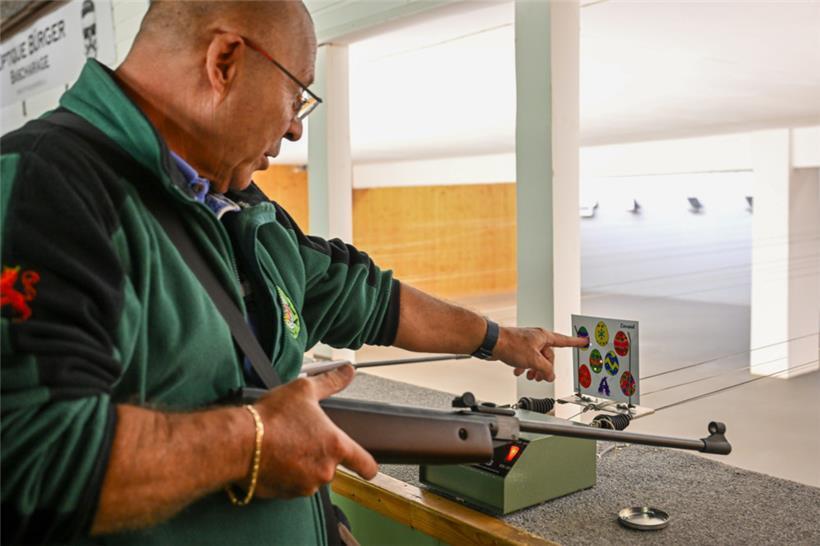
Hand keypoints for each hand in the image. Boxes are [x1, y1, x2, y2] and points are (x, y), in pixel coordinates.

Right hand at [250, 365, 377, 497]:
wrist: (240, 442)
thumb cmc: (273, 417)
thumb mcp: (304, 390)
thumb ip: (330, 382)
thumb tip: (348, 371)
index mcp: (335, 447)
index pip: (365, 464)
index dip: (367, 466)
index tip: (368, 468)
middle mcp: (324, 471)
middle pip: (331, 466)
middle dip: (319, 455)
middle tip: (301, 438)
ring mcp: (304, 485)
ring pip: (310, 476)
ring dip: (302, 465)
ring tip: (284, 446)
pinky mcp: (284, 495)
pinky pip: (290, 486)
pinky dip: (285, 475)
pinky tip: (273, 459)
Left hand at [492, 327, 588, 381]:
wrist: (492, 342)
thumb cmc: (511, 345)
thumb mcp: (533, 360)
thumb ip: (546, 369)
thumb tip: (551, 376)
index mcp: (544, 337)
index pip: (564, 340)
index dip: (575, 342)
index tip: (584, 341)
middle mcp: (536, 338)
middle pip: (548, 355)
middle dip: (545, 368)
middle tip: (541, 377)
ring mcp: (527, 342)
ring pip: (537, 358)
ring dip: (534, 369)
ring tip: (530, 376)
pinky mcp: (518, 347)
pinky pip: (526, 359)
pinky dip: (524, 366)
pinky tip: (518, 371)